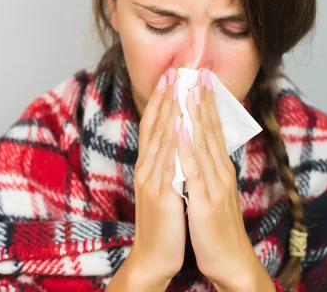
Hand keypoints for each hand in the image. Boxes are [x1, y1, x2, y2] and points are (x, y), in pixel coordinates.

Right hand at [108, 69, 184, 290]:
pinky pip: (168, 161)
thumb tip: (178, 144)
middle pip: (155, 126)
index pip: (154, 126)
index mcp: (150, 167)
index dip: (161, 100)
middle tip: (174, 70)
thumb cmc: (164, 223)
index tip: (170, 77)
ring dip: (169, 109)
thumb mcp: (164, 189)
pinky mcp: (160, 195)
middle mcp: (147, 168)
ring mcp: (152, 180)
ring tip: (177, 85)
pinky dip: (173, 139)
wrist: (154, 256)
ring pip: (160, 138)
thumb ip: (168, 166)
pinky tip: (179, 121)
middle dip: (165, 97)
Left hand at [177, 69, 274, 291]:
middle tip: (196, 70)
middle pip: (210, 128)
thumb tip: (197, 147)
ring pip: (204, 142)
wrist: (230, 261)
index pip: (212, 128)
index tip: (199, 77)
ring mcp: (214, 184)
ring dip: (196, 113)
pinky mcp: (205, 200)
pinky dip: (187, 147)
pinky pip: (194, 170)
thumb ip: (205, 168)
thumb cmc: (215, 226)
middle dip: (202, 98)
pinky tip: (182, 128)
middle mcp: (219, 171)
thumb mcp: (211, 191)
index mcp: (219, 168)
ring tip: (189, 87)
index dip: (206, 102)